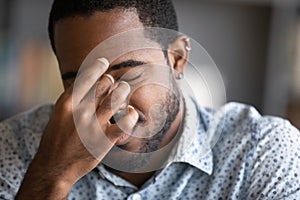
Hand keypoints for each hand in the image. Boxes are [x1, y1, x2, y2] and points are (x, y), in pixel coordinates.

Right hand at [16, 58, 137, 199]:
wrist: (55, 167)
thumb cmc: (57, 138)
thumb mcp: (59, 114)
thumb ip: (73, 98)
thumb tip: (92, 81)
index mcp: (66, 103)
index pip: (86, 77)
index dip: (98, 66)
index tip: (104, 62)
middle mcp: (81, 111)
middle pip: (104, 84)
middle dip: (111, 81)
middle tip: (113, 83)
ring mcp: (94, 125)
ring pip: (117, 97)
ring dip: (123, 91)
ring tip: (124, 90)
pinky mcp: (105, 140)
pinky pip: (125, 122)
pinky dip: (131, 114)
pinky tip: (130, 111)